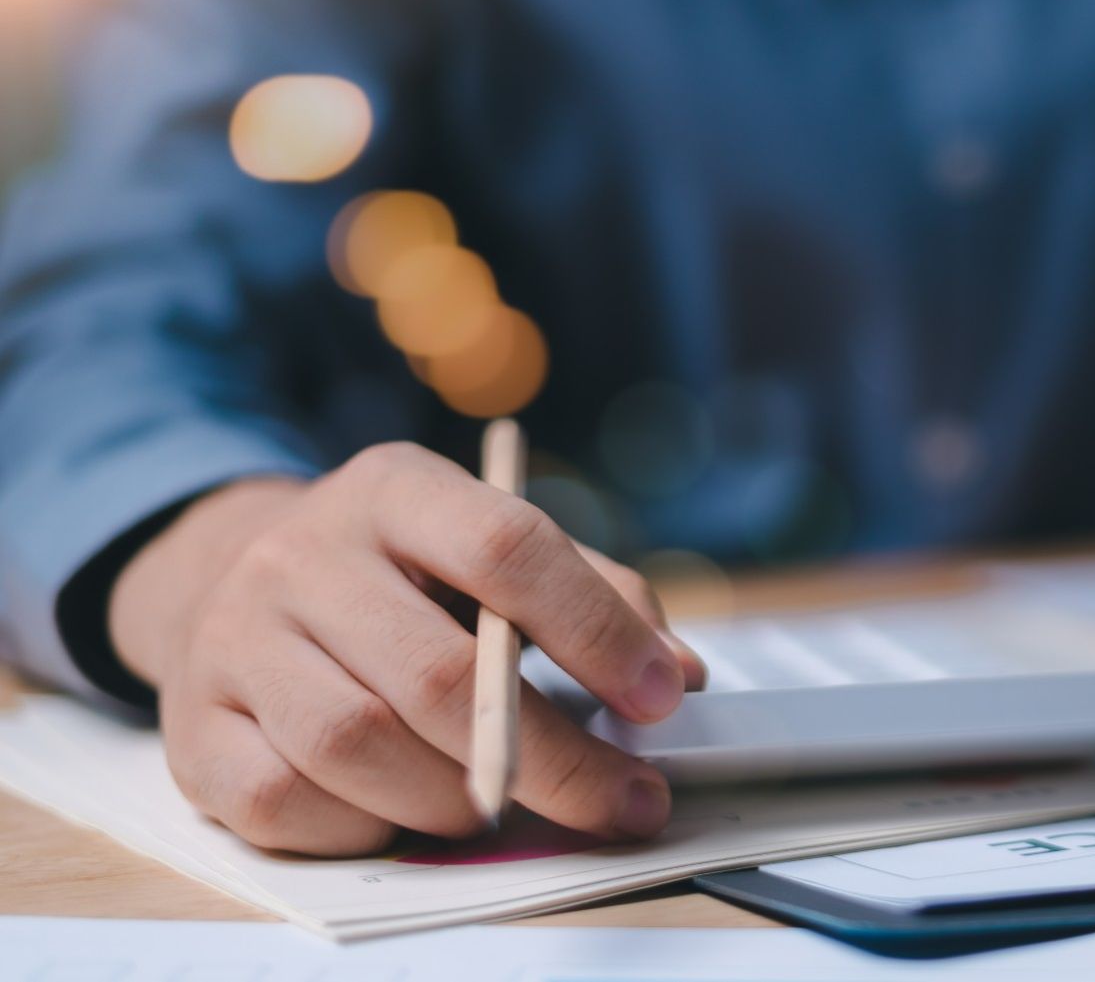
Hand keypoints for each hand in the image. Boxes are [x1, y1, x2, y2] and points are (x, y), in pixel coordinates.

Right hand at [107, 442, 703, 855]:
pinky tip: (401, 810)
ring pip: (359, 746)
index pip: (505, 547)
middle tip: (622, 799)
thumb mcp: (489, 545)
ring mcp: (235, 642)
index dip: (594, 630)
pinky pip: (287, 804)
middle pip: (439, 674)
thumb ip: (596, 595)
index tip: (659, 696)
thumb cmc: (404, 577)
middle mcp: (302, 555)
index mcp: (394, 489)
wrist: (235, 581)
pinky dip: (363, 827)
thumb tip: (677, 672)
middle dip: (554, 757)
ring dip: (456, 798)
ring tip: (504, 803)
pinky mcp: (193, 731)